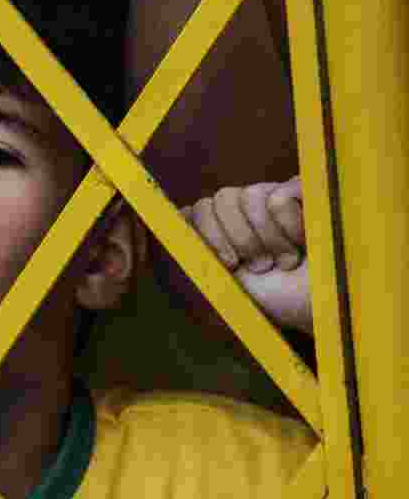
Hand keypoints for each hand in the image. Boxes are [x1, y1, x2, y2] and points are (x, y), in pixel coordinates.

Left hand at [181, 176, 311, 334]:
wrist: (326, 308)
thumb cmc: (279, 301)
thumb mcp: (226, 282)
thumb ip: (196, 254)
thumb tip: (172, 220)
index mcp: (224, 228)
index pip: (197, 208)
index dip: (209, 235)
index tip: (230, 264)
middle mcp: (246, 208)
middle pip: (219, 199)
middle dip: (238, 240)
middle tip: (262, 266)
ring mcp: (275, 196)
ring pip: (247, 197)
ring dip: (267, 240)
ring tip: (287, 259)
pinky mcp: (304, 190)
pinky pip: (276, 197)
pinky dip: (289, 227)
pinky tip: (306, 241)